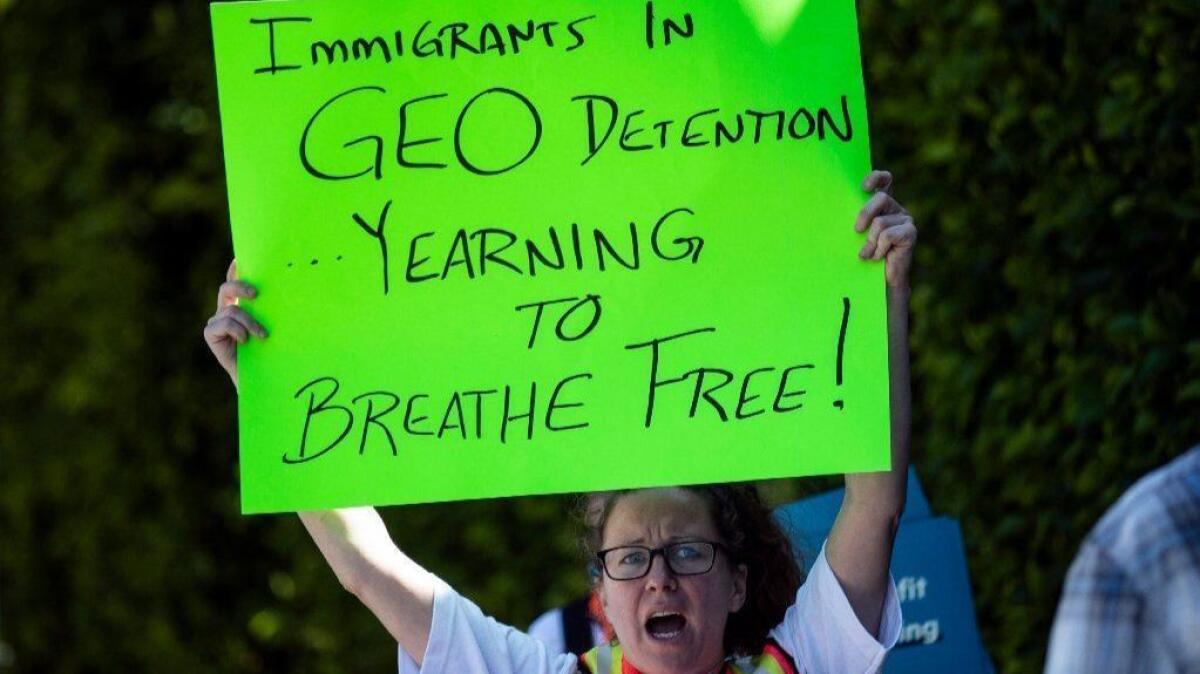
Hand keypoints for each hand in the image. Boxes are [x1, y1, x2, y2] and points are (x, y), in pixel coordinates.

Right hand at [202, 260, 266, 386]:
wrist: (261, 380)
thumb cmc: (272, 354)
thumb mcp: (275, 328)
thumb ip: (273, 311)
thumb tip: (292, 290)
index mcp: (240, 307)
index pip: (235, 283)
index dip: (235, 270)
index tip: (240, 258)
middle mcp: (226, 312)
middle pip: (226, 288)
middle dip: (240, 286)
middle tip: (257, 294)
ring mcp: (217, 323)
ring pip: (231, 310)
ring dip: (250, 322)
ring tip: (263, 336)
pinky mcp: (211, 335)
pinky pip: (223, 323)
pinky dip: (237, 330)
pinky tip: (246, 342)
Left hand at [856, 170, 916, 287]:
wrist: (881, 281)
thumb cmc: (864, 254)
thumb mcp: (856, 233)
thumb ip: (854, 219)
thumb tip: (831, 206)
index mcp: (882, 204)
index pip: (885, 180)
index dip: (876, 178)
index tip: (864, 188)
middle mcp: (895, 208)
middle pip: (880, 198)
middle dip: (865, 213)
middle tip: (856, 230)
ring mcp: (905, 220)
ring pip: (881, 221)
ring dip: (870, 241)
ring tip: (866, 254)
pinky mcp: (910, 233)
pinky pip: (888, 235)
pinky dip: (878, 248)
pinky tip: (877, 257)